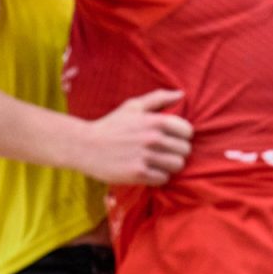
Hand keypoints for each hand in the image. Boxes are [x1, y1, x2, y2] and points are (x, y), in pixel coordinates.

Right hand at [75, 89, 192, 185]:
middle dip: (175, 152)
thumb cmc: (110, 125)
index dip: (180, 136)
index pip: (188, 132)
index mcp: (155, 121)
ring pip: (177, 165)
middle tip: (161, 152)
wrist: (84, 146)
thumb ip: (158, 98)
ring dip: (168, 166)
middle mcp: (153, 138)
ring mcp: (146, 156)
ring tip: (156, 163)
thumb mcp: (132, 106)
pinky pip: (163, 179)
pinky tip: (146, 171)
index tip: (169, 138)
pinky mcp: (137, 173)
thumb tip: (182, 94)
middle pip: (184, 150)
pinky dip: (157, 177)